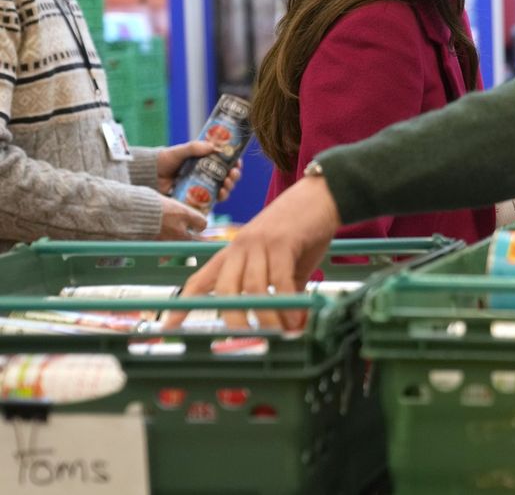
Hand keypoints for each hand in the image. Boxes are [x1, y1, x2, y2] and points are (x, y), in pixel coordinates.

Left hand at [156, 140, 243, 199]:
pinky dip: (219, 198)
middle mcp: (205, 176)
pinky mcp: (195, 200)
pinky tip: (220, 194)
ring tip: (226, 184)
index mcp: (204, 162)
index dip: (234, 162)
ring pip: (222, 190)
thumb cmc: (163, 161)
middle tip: (232, 173)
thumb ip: (194, 148)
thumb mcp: (179, 151)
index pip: (224, 162)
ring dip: (229, 187)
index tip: (237, 161)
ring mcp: (201, 188)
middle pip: (227, 177)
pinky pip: (211, 201)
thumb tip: (213, 146)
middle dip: (234, 176)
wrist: (148, 176)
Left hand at [164, 175, 340, 331]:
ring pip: (252, 288)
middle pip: (225, 289)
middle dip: (234, 319)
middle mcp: (241, 246)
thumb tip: (293, 327)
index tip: (169, 326)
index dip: (184, 304)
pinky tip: (296, 317)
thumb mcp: (287, 261)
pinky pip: (280, 280)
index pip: (202, 278)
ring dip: (265, 317)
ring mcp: (260, 243)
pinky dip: (287, 303)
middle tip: (248, 341)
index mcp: (235, 250)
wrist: (323, 194)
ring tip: (279, 334)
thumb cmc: (304, 229)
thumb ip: (284, 291)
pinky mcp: (283, 241)